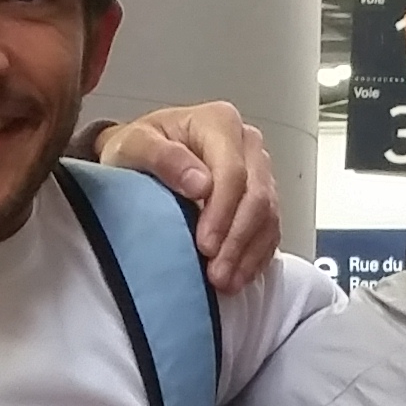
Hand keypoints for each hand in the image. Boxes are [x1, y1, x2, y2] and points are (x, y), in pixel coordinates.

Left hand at [95, 103, 279, 291]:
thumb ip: (163, 157)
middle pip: (257, 195)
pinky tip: (239, 276)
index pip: (233, 172)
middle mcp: (246, 144)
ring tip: (226, 282)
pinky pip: (270, 228)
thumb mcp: (135, 145)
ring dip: (249, 253)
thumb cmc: (139, 148)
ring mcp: (258, 170)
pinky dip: (256, 255)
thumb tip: (200, 183)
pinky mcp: (261, 196)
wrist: (143, 155)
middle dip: (238, 239)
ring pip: (268, 215)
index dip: (223, 212)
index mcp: (220, 123)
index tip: (205, 245)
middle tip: (217, 273)